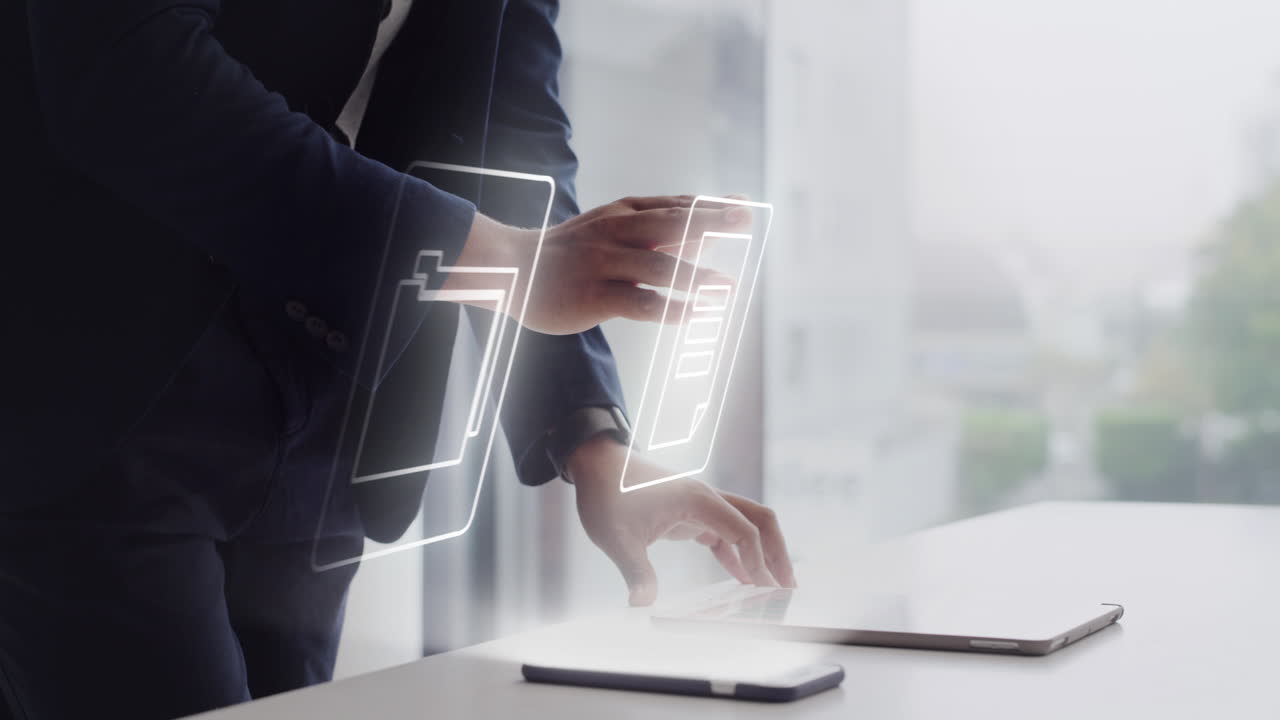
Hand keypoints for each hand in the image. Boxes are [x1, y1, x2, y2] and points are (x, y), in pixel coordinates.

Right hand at [450, 195, 750, 334]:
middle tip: (746, 222)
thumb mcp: (609, 231)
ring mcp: (603, 264)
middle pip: (671, 224)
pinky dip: (670, 310)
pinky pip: (640, 304)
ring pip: (659, 267)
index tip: (745, 205)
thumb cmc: (568, 254)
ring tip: (726, 289)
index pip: (674, 205)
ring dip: (697, 278)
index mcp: (621, 213)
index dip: (711, 205)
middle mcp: (615, 232)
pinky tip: (693, 316)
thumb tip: (705, 240)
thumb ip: (654, 234)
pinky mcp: (594, 296)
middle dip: (711, 222)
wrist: (511, 270)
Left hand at [566, 435, 796, 605]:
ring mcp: (701, 504)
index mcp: (697, 500)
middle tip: (787, 587)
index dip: (756, 561)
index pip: (743, 531)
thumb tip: (641, 604)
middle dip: (776, 552)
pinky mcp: (691, 513)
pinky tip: (742, 578)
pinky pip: (725, 532)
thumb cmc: (606, 493)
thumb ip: (635, 571)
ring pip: (746, 524)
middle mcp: (707, 498)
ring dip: (762, 551)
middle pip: (759, 520)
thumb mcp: (615, 537)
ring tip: (773, 586)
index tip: (761, 589)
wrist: (596, 464)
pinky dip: (738, 553)